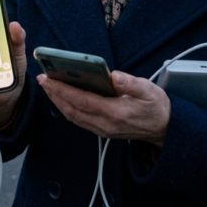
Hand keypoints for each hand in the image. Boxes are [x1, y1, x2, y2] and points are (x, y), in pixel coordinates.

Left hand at [37, 71, 170, 147]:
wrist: (164, 129)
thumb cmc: (157, 107)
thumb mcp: (150, 91)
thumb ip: (131, 83)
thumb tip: (113, 75)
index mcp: (115, 113)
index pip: (82, 101)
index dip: (63, 90)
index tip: (48, 79)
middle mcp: (105, 125)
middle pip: (72, 110)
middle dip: (54, 94)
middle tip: (42, 79)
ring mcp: (102, 130)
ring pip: (73, 116)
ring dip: (58, 101)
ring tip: (48, 86)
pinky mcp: (102, 130)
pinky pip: (79, 119)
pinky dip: (67, 107)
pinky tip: (62, 96)